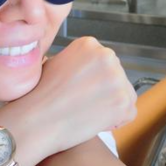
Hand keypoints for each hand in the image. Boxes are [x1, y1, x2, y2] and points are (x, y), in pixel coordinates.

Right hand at [9, 37, 136, 161]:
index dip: (93, 80)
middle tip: (82, 103)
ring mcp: (117, 78)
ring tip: (86, 112)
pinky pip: (128, 113)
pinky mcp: (124, 102)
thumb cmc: (40, 95)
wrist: (37, 119)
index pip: (104, 62)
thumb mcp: (55, 62)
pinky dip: (116, 121)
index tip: (78, 89)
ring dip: (111, 106)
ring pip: (125, 94)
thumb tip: (87, 68)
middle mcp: (106, 55)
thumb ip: (77, 61)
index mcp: (89, 44)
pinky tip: (94, 121)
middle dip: (104, 91)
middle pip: (116, 76)